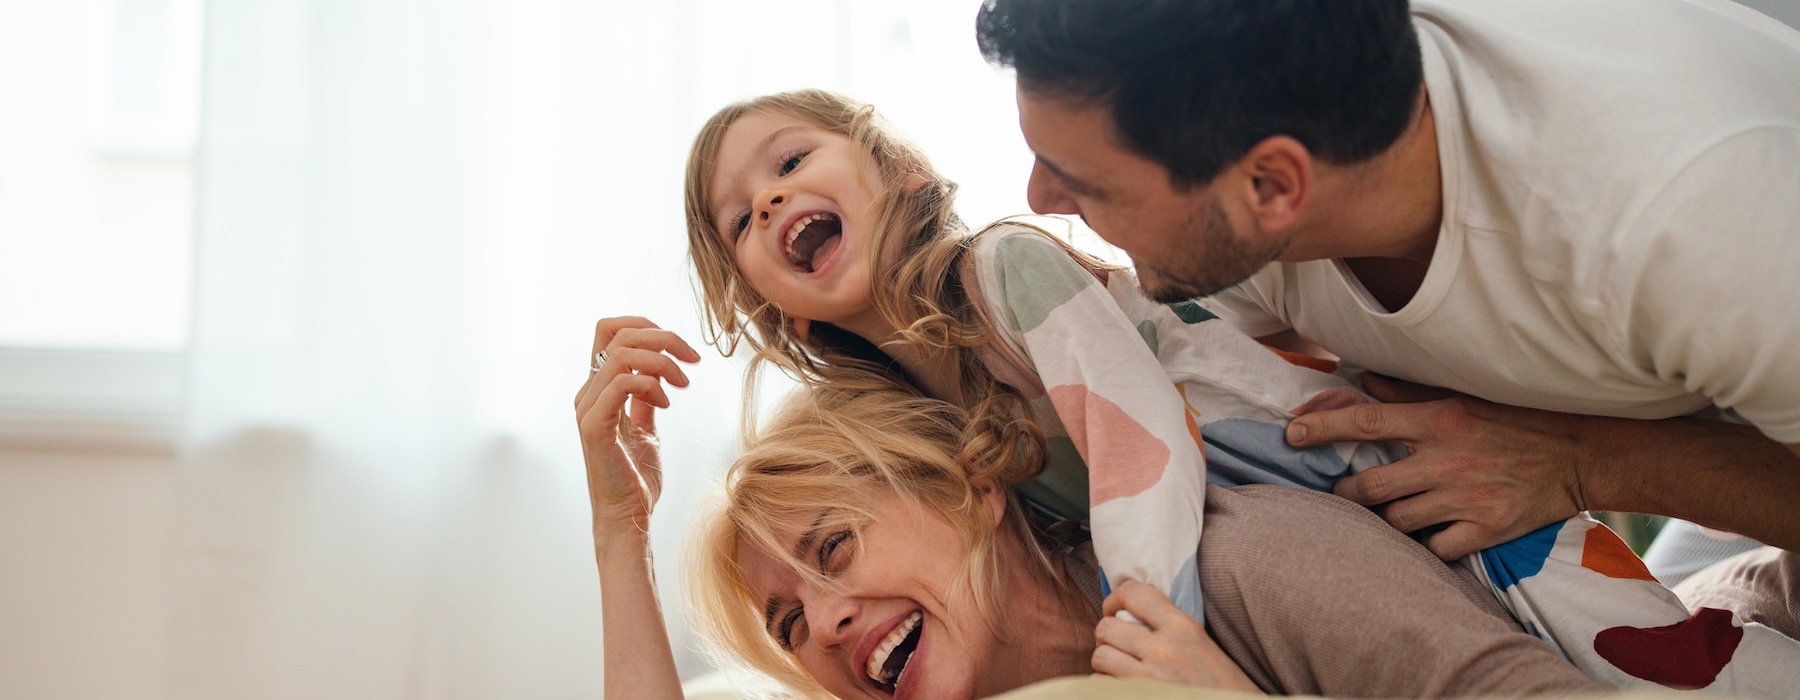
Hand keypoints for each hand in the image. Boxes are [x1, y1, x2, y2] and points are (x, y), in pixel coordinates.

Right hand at [573, 316, 701, 543]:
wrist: (628, 516)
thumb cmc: (636, 478)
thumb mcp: (646, 429)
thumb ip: (645, 401)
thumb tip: (658, 376)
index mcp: (598, 389)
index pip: (609, 331)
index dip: (645, 326)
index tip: (681, 347)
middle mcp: (588, 393)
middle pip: (617, 334)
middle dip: (662, 338)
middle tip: (692, 360)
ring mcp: (588, 409)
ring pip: (620, 355)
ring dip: (661, 362)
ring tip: (683, 384)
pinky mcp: (595, 427)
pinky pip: (620, 384)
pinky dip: (650, 386)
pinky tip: (667, 405)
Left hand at [1091, 580, 1260, 692]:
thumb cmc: (1221, 686)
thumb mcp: (1201, 646)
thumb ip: (1167, 628)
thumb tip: (1125, 616)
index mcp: (1184, 628)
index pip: (1134, 593)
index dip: (1114, 599)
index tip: (1113, 610)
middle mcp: (1165, 650)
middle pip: (1107, 628)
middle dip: (1106, 638)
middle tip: (1117, 648)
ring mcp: (1149, 679)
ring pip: (1100, 657)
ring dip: (1105, 666)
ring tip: (1120, 672)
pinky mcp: (1139, 697)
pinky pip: (1102, 686)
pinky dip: (1107, 687)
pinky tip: (1124, 689)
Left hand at [1287, 373, 1586, 558]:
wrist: (1580, 454)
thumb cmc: (1516, 421)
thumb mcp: (1464, 396)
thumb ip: (1409, 394)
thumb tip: (1362, 381)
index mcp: (1438, 421)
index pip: (1366, 422)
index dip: (1322, 428)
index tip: (1291, 433)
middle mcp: (1446, 460)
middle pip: (1368, 486)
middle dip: (1347, 491)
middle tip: (1345, 490)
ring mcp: (1465, 499)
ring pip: (1395, 521)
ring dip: (1386, 518)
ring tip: (1393, 510)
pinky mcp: (1486, 530)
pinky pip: (1435, 548)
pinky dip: (1427, 544)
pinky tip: (1430, 533)